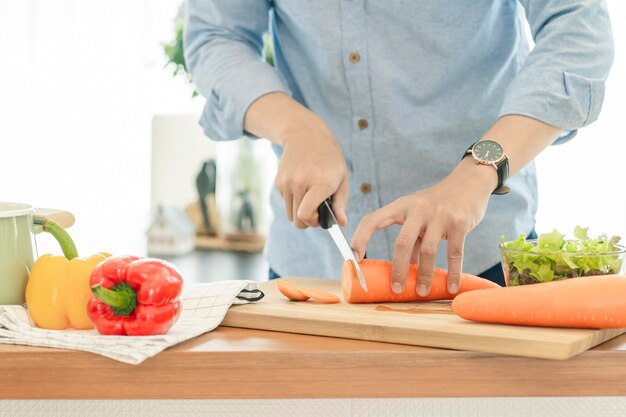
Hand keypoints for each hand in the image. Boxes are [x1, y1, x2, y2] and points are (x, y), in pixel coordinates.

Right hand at [275, 115, 348, 227]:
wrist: (305, 135)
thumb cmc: (329, 158)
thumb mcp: (342, 178)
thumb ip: (341, 203)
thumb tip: (341, 223)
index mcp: (320, 182)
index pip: (306, 215)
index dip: (313, 222)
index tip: (321, 218)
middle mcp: (300, 182)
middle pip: (296, 220)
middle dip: (307, 221)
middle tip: (316, 212)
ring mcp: (286, 181)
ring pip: (289, 214)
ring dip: (299, 211)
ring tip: (310, 199)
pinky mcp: (278, 181)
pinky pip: (285, 202)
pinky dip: (293, 201)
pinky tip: (302, 187)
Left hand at [351, 158, 495, 295]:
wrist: (469, 182)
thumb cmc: (438, 203)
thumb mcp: (419, 215)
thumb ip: (412, 238)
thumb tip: (408, 268)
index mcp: (401, 206)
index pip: (373, 220)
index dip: (360, 238)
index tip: (353, 259)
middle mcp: (417, 209)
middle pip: (402, 243)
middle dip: (398, 269)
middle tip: (396, 289)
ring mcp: (439, 215)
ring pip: (428, 251)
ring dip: (425, 275)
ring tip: (422, 292)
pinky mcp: (459, 222)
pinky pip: (454, 253)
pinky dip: (452, 273)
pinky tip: (450, 286)